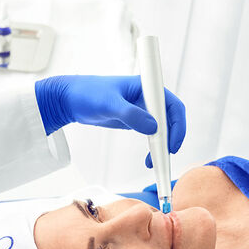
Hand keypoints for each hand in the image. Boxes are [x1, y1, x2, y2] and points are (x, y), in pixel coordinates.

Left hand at [34, 75, 185, 165]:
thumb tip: (153, 128)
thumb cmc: (87, 93)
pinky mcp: (136, 119)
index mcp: (145, 87)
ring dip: (163, 146)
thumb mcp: (109, 104)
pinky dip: (154, 147)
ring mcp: (143, 108)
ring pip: (163, 128)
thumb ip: (131, 115)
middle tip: (164, 157)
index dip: (178, 125)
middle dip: (171, 139)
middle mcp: (147, 97)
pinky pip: (153, 134)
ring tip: (155, 161)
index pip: (172, 105)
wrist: (70, 100)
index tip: (172, 143)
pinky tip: (148, 158)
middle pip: (171, 119)